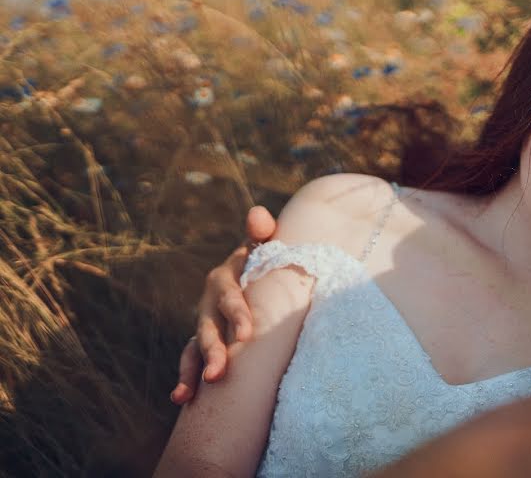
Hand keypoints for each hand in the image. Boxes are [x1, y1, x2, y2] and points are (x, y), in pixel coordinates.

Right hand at [170, 206, 276, 404]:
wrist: (258, 274)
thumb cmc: (266, 260)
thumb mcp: (265, 245)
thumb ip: (262, 231)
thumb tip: (257, 214)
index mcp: (225, 278)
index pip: (231, 297)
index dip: (237, 314)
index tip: (249, 334)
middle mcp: (210, 302)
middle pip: (209, 327)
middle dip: (213, 350)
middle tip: (219, 373)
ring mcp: (204, 323)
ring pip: (195, 347)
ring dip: (194, 369)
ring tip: (193, 392)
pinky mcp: (204, 341)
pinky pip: (191, 360)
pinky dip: (186, 378)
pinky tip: (182, 400)